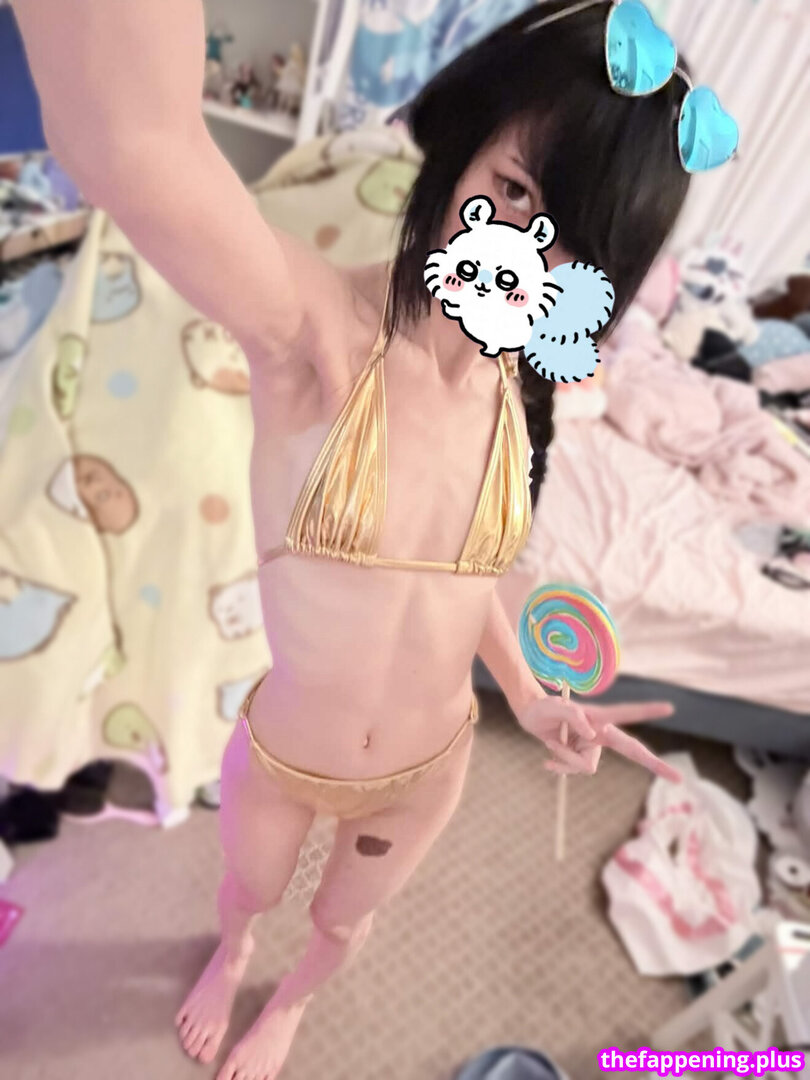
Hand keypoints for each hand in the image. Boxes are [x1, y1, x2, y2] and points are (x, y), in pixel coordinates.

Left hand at [517, 693, 681, 782]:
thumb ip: (573, 716)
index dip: (647, 710)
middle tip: (679, 778)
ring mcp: (593, 747)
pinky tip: (547, 760)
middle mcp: (601, 733)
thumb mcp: (555, 707)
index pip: (627, 713)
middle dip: (656, 764)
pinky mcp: (582, 757)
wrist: (531, 718)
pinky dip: (559, 766)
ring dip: (565, 757)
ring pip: (587, 767)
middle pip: (633, 750)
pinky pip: (574, 772)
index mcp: (600, 718)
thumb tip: (591, 734)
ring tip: (552, 740)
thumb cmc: (545, 707)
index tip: (670, 707)